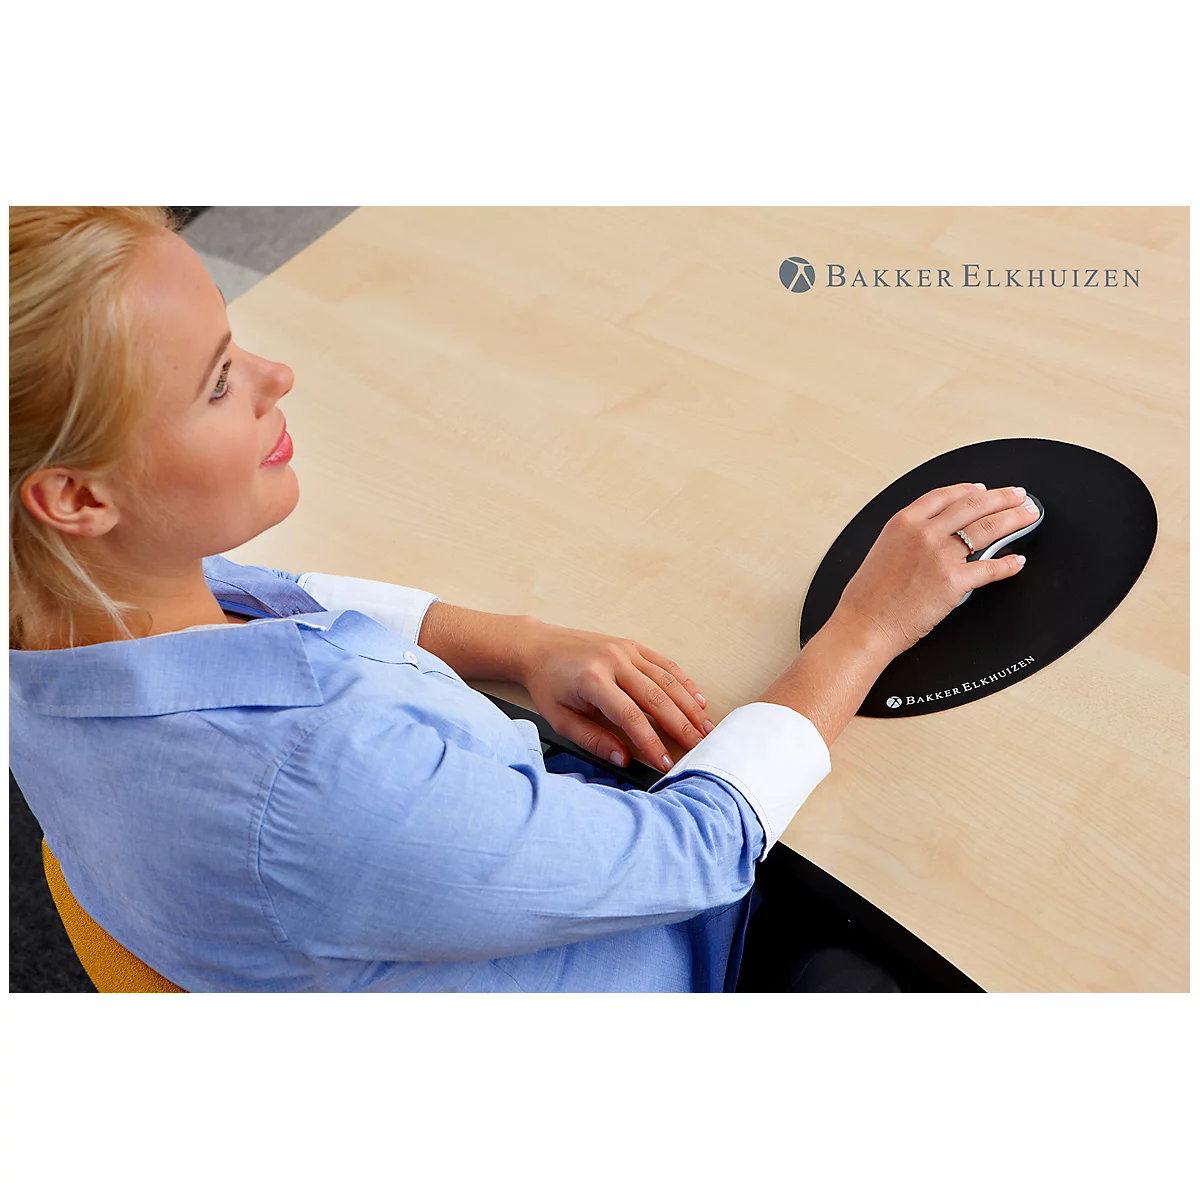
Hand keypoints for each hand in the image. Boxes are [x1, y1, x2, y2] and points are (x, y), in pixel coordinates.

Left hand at [516, 621, 713, 770]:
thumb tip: (623, 759)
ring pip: (667, 680)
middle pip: (657, 698)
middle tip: (701, 748)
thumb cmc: (548, 685)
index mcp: (593, 681)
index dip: (652, 742)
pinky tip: (698, 700)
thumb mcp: (560, 719)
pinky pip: (664, 664)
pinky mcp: (632, 645)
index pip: (631, 717)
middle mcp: (613, 662)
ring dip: (690, 706)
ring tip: (706, 729)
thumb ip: (592, 740)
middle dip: (682, 726)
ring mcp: (625, 650)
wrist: (538, 646)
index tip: (667, 763)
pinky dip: (684, 682)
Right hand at [834, 482, 1037, 657]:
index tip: (983, 490)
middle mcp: (924, 533)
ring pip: (988, 528)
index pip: (945, 496)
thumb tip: (932, 537)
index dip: (970, 490)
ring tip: (1028, 516)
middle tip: (1019, 496)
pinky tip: (1017, 561)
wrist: (864, 625)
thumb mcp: (882, 552)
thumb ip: (907, 539)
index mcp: (903, 523)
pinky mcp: (954, 581)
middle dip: (1002, 498)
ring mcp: (941, 556)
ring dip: (1014, 519)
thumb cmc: (868, 598)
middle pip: (974, 505)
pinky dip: (1008, 565)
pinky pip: (990, 568)